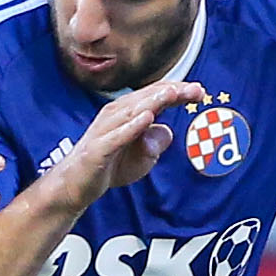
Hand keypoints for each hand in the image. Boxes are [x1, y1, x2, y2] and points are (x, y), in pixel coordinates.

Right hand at [52, 78, 204, 202]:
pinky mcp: (97, 149)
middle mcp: (116, 115)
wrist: (76, 185)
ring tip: (173, 94)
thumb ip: (156, 142)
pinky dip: (132, 126)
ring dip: (153, 101)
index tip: (200, 92)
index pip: (155, 96)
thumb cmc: (110, 165)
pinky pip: (117, 136)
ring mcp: (105, 131)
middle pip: (147, 98)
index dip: (178, 92)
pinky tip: (147, 118)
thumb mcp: (142, 156)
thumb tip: (167, 130)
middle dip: (172, 92)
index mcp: (128, 113)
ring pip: (132, 111)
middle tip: (196, 90)